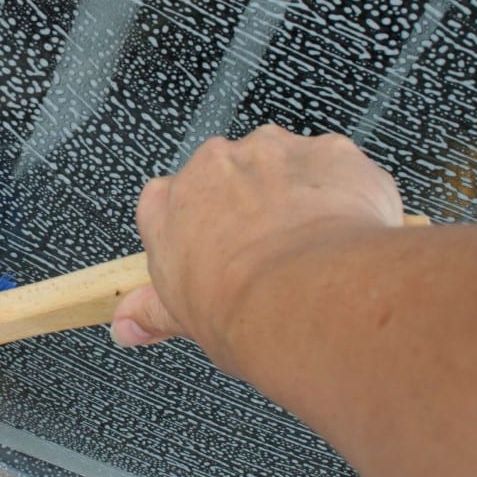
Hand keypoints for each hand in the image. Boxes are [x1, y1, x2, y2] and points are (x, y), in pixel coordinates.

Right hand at [111, 126, 403, 372]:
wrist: (304, 297)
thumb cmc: (241, 309)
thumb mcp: (183, 318)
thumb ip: (151, 311)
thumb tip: (128, 324)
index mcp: (168, 203)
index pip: (171, 205)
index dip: (200, 230)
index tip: (216, 253)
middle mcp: (214, 166)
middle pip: (231, 180)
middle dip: (252, 209)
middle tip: (271, 255)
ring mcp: (270, 153)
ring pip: (285, 167)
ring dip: (299, 196)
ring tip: (313, 249)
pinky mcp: (325, 152)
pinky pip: (336, 169)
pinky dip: (345, 194)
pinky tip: (348, 233)